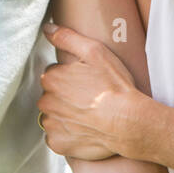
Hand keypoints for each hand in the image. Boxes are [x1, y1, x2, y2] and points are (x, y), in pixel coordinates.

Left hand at [37, 23, 145, 160]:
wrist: (128, 122)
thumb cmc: (114, 86)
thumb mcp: (95, 52)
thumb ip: (67, 38)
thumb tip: (47, 29)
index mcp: (51, 78)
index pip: (54, 74)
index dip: (70, 77)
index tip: (86, 82)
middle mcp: (46, 101)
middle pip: (51, 95)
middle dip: (65, 96)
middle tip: (89, 98)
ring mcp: (51, 125)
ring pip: (53, 116)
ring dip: (65, 115)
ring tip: (88, 115)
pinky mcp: (58, 144)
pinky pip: (57, 137)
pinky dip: (67, 135)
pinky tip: (84, 130)